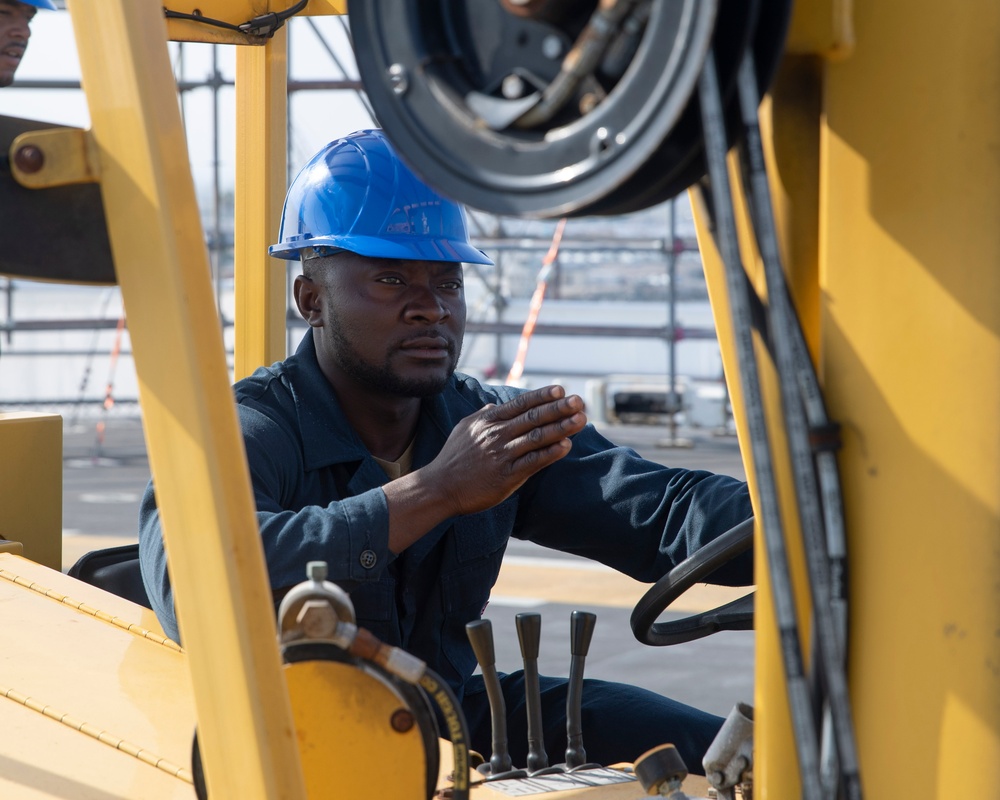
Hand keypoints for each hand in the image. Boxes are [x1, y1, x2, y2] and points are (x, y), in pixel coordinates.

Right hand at [430, 385, 587, 514]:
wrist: (440, 487)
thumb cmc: (453, 458)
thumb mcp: (464, 429)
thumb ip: (483, 416)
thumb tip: (495, 406)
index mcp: (488, 421)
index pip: (520, 404)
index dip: (542, 396)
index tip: (560, 389)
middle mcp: (497, 435)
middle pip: (533, 418)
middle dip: (559, 408)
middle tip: (579, 401)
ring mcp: (502, 455)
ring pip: (536, 438)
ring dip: (561, 428)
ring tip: (580, 420)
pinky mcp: (506, 476)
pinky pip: (532, 462)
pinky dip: (550, 454)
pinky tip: (565, 447)